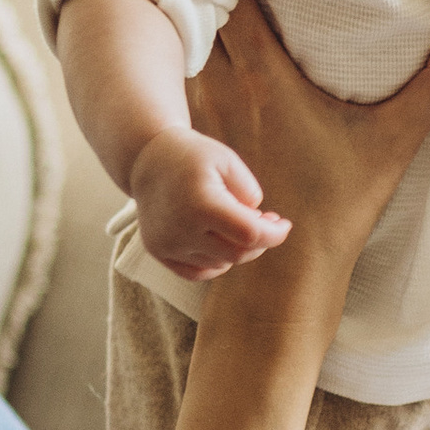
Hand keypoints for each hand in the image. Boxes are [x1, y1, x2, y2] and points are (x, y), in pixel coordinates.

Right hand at [129, 126, 291, 280]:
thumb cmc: (193, 157)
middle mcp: (181, 228)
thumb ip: (249, 192)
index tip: (283, 224)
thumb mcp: (228, 161)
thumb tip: (257, 225)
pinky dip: (216, 263)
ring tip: (237, 223)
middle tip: (265, 222)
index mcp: (201, 203)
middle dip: (259, 242)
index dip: (274, 234)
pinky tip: (220, 242)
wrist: (146, 159)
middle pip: (237, 254)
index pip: (250, 235)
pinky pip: (197, 273)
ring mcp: (167, 243)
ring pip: (220, 264)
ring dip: (237, 249)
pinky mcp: (158, 251)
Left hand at [187, 0, 429, 315]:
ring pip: (180, 43)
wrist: (282, 275)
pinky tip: (201, 46)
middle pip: (197, 9)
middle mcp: (222, 88)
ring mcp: (199, 115)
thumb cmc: (336, 209)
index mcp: (265, 78)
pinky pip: (176, 80)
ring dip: (194, 14)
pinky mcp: (193, 140)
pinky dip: (185, 55)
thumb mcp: (393, 144)